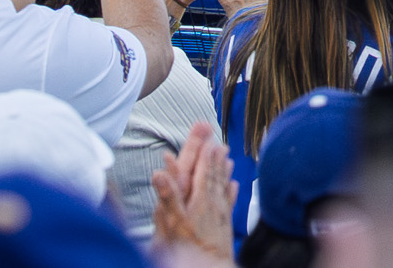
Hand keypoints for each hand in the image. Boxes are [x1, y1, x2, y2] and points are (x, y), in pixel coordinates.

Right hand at [151, 120, 235, 258]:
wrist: (212, 267)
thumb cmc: (192, 246)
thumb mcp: (173, 222)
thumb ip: (168, 196)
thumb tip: (159, 173)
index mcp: (201, 198)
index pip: (203, 170)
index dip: (204, 153)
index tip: (207, 138)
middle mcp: (214, 202)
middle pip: (215, 173)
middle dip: (216, 156)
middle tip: (218, 141)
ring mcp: (221, 212)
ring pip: (223, 185)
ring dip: (224, 169)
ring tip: (228, 157)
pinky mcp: (225, 223)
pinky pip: (229, 201)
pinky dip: (231, 190)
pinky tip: (234, 184)